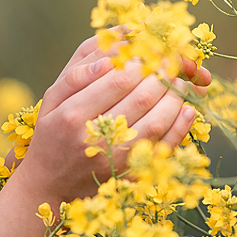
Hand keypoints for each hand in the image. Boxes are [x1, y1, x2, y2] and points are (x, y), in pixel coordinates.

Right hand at [11, 36, 210, 205]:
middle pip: (141, 98)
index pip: (117, 79)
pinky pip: (163, 147)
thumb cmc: (52, 134)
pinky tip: (187, 108)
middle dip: (161, 75)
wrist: (49, 185)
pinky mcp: (131, 174)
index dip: (141, 61)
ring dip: (174, 97)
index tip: (149, 51)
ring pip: (156, 121)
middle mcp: (94, 138)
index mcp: (73, 114)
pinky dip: (181, 126)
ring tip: (177, 81)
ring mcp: (115, 159)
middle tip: (170, 62)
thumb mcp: (52, 100)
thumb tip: (109, 60)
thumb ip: (77, 74)